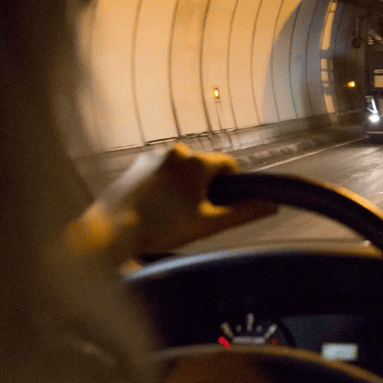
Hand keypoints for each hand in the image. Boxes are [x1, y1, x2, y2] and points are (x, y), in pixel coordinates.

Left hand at [67, 144, 277, 262]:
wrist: (110, 231)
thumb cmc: (160, 228)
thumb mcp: (207, 225)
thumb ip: (243, 213)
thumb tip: (272, 206)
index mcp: (197, 162)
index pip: (228, 166)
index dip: (229, 187)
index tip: (217, 207)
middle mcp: (177, 151)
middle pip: (204, 167)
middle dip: (203, 188)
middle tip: (191, 215)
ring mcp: (153, 156)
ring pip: (182, 170)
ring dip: (183, 186)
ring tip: (169, 214)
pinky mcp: (136, 164)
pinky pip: (161, 171)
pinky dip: (163, 186)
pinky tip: (153, 208)